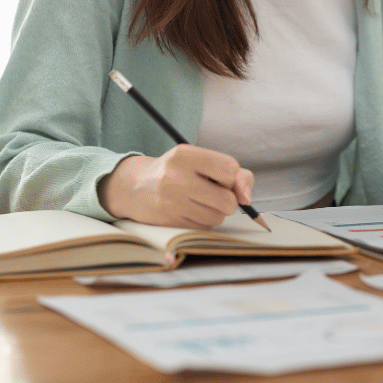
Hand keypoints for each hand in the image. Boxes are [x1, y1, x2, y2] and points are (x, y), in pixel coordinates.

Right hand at [98, 144, 254, 228]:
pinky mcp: (168, 221)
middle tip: (213, 193)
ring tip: (199, 201)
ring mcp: (171, 201)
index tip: (221, 178)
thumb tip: (247, 198)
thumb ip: (234, 173)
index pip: (230, 169)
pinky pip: (204, 228)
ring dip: (215, 212)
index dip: (232, 178)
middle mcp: (176, 177)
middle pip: (228, 200)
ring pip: (218, 217)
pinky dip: (203, 222)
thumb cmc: (177, 172)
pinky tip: (189, 211)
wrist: (135, 187)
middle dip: (227, 200)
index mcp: (185, 154)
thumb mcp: (200, 161)